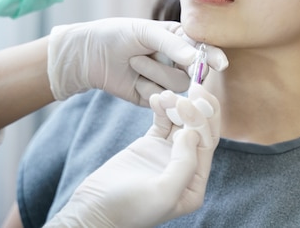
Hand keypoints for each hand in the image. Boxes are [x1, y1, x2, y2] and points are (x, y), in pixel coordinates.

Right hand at [44, 83, 220, 227]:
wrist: (92, 210)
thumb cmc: (128, 209)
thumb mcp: (163, 193)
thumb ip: (184, 164)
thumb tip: (191, 133)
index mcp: (194, 183)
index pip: (206, 143)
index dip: (202, 120)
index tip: (190, 101)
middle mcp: (185, 167)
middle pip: (198, 130)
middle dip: (197, 108)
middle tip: (192, 88)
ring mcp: (167, 154)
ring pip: (181, 122)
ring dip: (177, 105)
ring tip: (166, 94)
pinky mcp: (150, 145)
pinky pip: (162, 121)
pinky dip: (162, 108)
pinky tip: (156, 97)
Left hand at [47, 18, 226, 102]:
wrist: (89, 56)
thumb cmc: (117, 35)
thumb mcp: (145, 31)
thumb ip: (172, 44)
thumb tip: (196, 60)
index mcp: (180, 40)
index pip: (204, 49)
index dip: (214, 57)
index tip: (220, 64)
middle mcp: (178, 62)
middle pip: (196, 72)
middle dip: (181, 67)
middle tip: (170, 62)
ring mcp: (167, 81)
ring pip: (178, 86)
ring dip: (154, 72)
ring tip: (133, 61)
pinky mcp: (155, 99)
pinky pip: (162, 99)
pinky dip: (146, 89)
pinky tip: (133, 80)